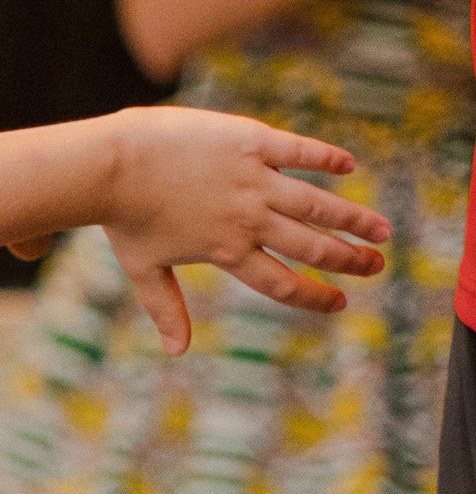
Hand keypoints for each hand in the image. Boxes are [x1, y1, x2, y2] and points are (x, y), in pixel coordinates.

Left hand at [101, 104, 386, 352]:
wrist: (111, 165)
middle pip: (310, 245)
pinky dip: (326, 158)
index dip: (314, 296)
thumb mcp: (143, 269)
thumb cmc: (122, 217)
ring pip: (316, 203)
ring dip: (353, 217)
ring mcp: (252, 179)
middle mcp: (248, 218)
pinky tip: (348, 165)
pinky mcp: (250, 142)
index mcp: (227, 250)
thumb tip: (177, 352)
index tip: (340, 303)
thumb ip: (167, 308)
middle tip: (376, 266)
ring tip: (382, 229)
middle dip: (347, 259)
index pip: (281, 282)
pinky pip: (298, 151)